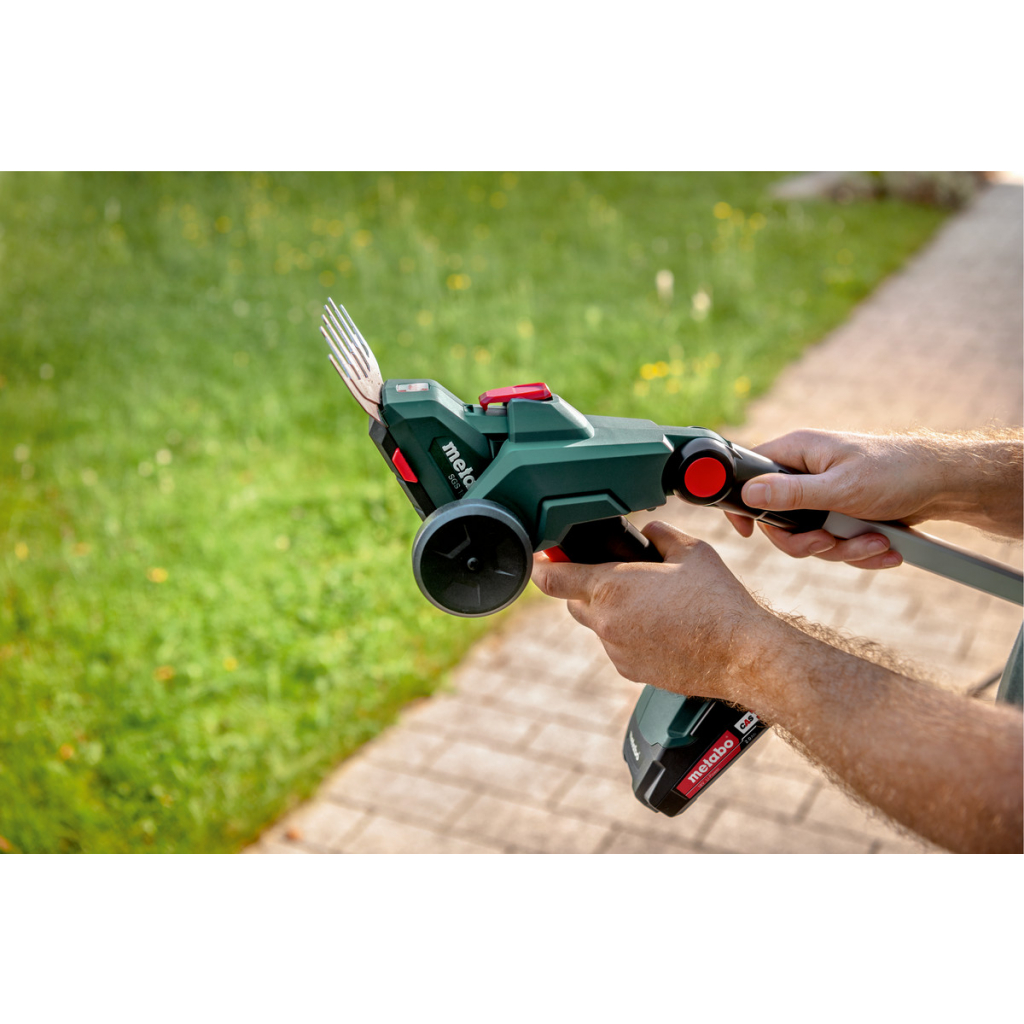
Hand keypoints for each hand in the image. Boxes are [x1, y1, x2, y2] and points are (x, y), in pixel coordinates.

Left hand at [531, 520, 780, 701]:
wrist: (741, 654)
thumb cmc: (718, 602)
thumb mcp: (690, 551)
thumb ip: (659, 536)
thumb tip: (649, 532)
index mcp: (611, 587)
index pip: (552, 578)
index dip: (541, 565)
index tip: (539, 559)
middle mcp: (606, 622)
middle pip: (573, 602)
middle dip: (585, 588)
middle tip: (615, 578)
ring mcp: (617, 650)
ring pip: (598, 626)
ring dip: (612, 613)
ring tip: (652, 605)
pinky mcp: (630, 670)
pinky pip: (617, 647)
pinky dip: (629, 635)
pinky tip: (661, 628)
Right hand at [725, 430, 952, 569]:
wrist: (945, 486)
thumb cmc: (896, 472)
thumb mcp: (841, 487)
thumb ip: (792, 493)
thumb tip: (749, 492)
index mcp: (798, 453)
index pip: (751, 473)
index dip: (745, 504)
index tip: (747, 532)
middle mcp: (806, 473)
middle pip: (780, 520)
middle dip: (808, 541)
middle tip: (827, 543)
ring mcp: (824, 496)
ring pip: (809, 538)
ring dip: (843, 550)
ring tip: (877, 543)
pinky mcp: (841, 515)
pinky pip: (834, 544)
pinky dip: (858, 551)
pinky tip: (884, 548)